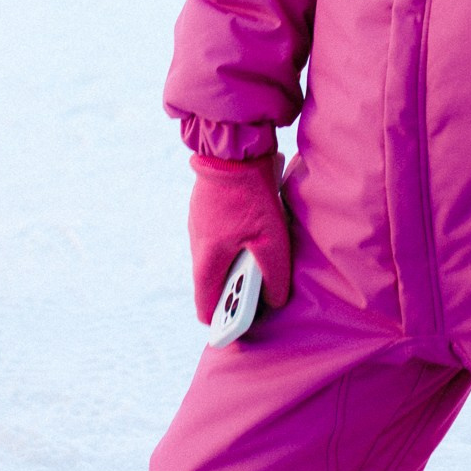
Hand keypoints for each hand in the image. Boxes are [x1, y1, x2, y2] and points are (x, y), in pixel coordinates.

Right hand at [188, 153, 292, 325]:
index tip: (244, 322)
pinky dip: (236, 238)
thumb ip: (273, 276)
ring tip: (264, 254)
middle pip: (214, 283)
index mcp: (206, 261)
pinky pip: (220, 234)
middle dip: (236, 289)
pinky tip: (258, 225)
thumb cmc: (250, 196)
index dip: (224, 320)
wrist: (233, 147)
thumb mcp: (271, 240)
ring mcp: (198, 224)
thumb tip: (275, 300)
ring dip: (238, 261)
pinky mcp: (206, 207)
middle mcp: (196, 245)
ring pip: (217, 256)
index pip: (206, 308)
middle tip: (263, 286)